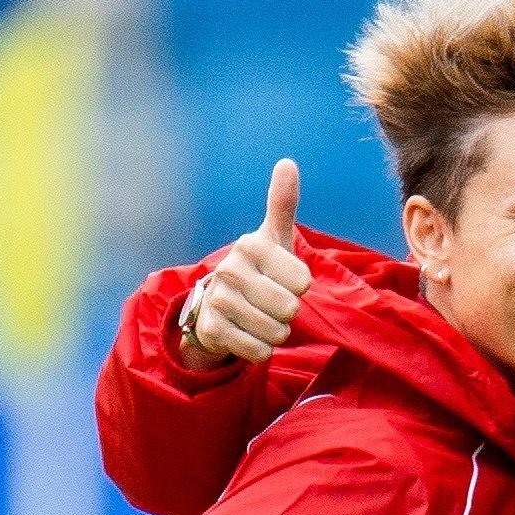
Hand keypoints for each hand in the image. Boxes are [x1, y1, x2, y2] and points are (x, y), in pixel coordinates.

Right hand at [176, 161, 312, 368]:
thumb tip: (287, 163)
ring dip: (276, 332)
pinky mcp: (212, 331)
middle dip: (288, 313)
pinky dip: (260, 349)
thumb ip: (283, 203)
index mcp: (250, 245)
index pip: (302, 282)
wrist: (216, 304)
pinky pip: (259, 351)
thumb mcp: (273, 237)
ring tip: (259, 317)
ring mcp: (218, 300)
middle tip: (271, 302)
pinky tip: (246, 333)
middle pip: (289, 308)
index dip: (300, 287)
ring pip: (276, 332)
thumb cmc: (258, 269)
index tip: (283, 279)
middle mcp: (230, 269)